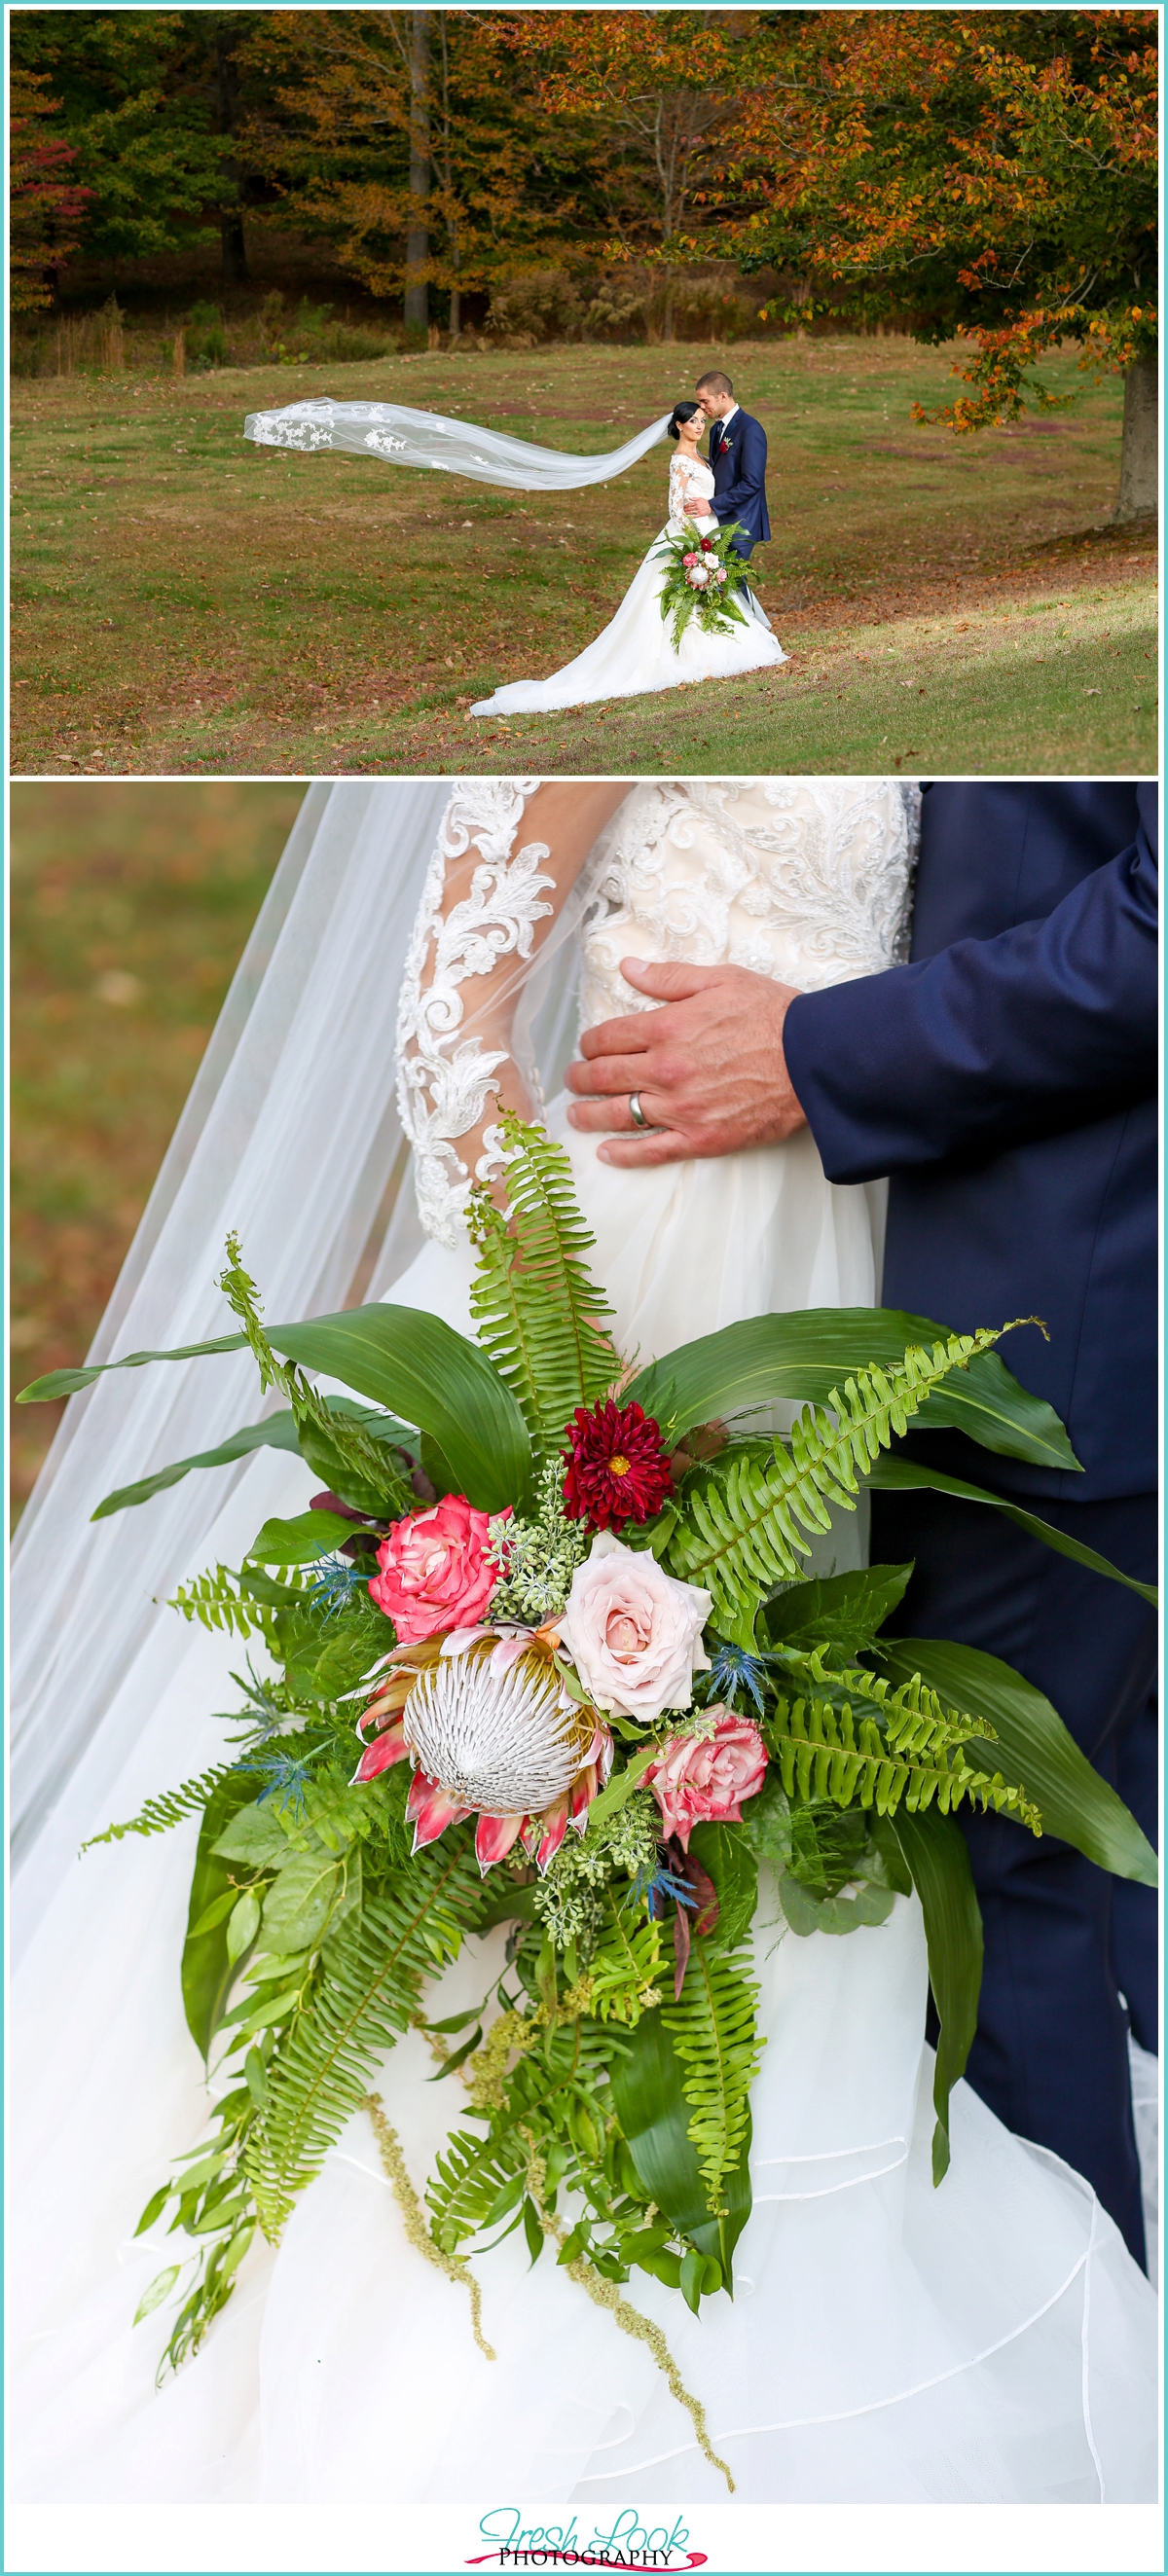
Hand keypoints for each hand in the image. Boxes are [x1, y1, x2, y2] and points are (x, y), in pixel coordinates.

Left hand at [565, 959, 806, 1165]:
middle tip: (572, 1080)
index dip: (590, 1043)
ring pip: (618, 1115)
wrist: (813, 1060)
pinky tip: (606, 1152)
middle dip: (581, 1078)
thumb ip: (669, 977)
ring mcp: (680, 1109)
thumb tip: (627, 968)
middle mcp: (664, 1071)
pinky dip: (624, 1154)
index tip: (586, 1047)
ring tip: (575, 1116)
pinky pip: (651, 1152)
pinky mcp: (700, 1139)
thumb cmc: (772, 1015)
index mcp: (665, 1029)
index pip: (608, 1038)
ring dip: (589, 1116)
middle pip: (604, 1077)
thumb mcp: (720, 979)